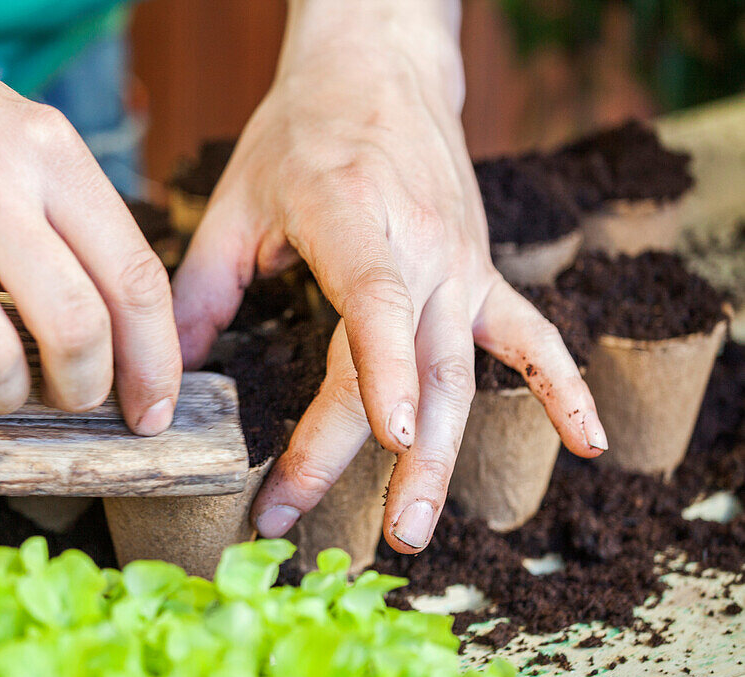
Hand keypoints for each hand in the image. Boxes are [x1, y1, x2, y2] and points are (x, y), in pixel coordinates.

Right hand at [0, 0, 180, 432]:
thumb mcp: (16, 130)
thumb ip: (70, 210)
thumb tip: (122, 318)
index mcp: (47, 153)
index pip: (134, 276)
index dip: (155, 361)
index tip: (154, 409)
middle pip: (76, 327)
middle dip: (88, 390)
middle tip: (74, 401)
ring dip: (2, 400)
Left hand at [171, 0, 606, 552]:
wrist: (377, 65)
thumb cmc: (301, 130)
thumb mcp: (237, 198)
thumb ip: (198, 290)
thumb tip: (164, 381)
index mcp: (353, 217)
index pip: (376, 304)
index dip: (384, 371)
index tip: (388, 438)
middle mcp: (421, 244)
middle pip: (413, 364)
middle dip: (386, 455)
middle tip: (351, 532)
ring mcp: (461, 262)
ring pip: (462, 371)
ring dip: (446, 455)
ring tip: (417, 530)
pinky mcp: (481, 271)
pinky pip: (532, 334)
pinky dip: (563, 386)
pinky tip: (590, 443)